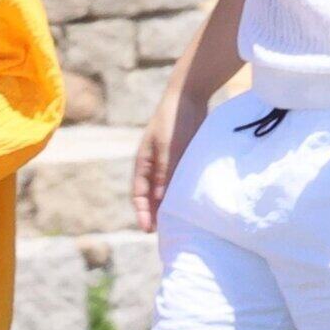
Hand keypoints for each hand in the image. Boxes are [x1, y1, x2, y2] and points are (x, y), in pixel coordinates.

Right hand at [133, 87, 206, 232]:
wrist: (189, 96)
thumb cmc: (175, 121)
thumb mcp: (169, 149)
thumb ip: (165, 174)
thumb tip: (160, 201)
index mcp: (143, 162)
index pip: (139, 194)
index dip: (142, 213)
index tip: (147, 230)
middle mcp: (153, 165)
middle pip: (151, 195)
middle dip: (154, 214)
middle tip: (164, 234)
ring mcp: (167, 161)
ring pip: (165, 189)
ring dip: (169, 205)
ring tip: (177, 223)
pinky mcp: (181, 158)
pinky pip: (178, 180)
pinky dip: (181, 193)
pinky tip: (190, 203)